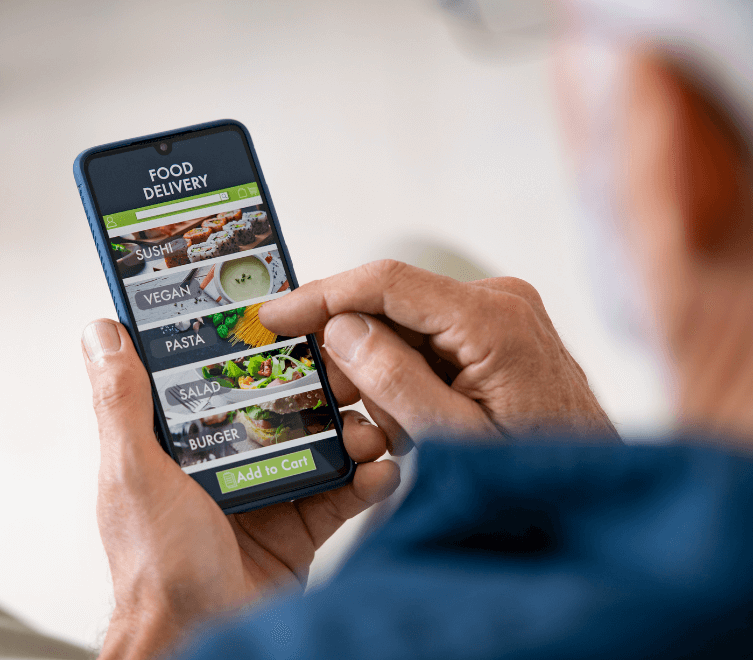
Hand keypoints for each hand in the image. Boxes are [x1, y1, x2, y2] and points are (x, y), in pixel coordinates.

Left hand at [81, 320, 399, 659]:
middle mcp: (226, 461)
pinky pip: (341, 492)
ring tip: (369, 426)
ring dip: (351, 428)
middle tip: (348, 369)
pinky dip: (366, 478)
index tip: (284, 315)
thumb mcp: (134, 473)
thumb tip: (102, 334)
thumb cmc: (156, 568)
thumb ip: (121, 404)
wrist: (203, 639)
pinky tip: (379, 469)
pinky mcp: (300, 525)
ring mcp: (267, 491)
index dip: (250, 344)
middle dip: (319, 384)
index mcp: (182, 443)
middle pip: (280, 403)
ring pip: (319, 442)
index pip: (218, 376)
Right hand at [259, 260, 617, 451]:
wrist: (596, 494)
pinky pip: (429, 339)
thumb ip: (393, 379)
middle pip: (391, 305)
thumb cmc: (533, 476)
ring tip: (396, 431)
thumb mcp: (451, 438)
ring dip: (382, 372)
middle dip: (353, 351)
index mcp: (492, 320)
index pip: (385, 283)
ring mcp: (501, 313)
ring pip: (405, 325)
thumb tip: (339, 328)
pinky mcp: (497, 330)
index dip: (320, 295)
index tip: (272, 316)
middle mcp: (499, 300)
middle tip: (334, 404)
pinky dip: (406, 375)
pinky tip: (413, 419)